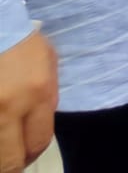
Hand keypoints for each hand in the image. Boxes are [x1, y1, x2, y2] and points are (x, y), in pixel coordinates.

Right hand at [0, 29, 55, 172]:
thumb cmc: (23, 43)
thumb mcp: (49, 64)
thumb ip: (48, 96)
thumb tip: (42, 124)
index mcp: (37, 95)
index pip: (39, 141)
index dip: (34, 153)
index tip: (29, 153)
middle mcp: (9, 107)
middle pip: (9, 160)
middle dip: (13, 165)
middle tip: (13, 161)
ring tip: (4, 151)